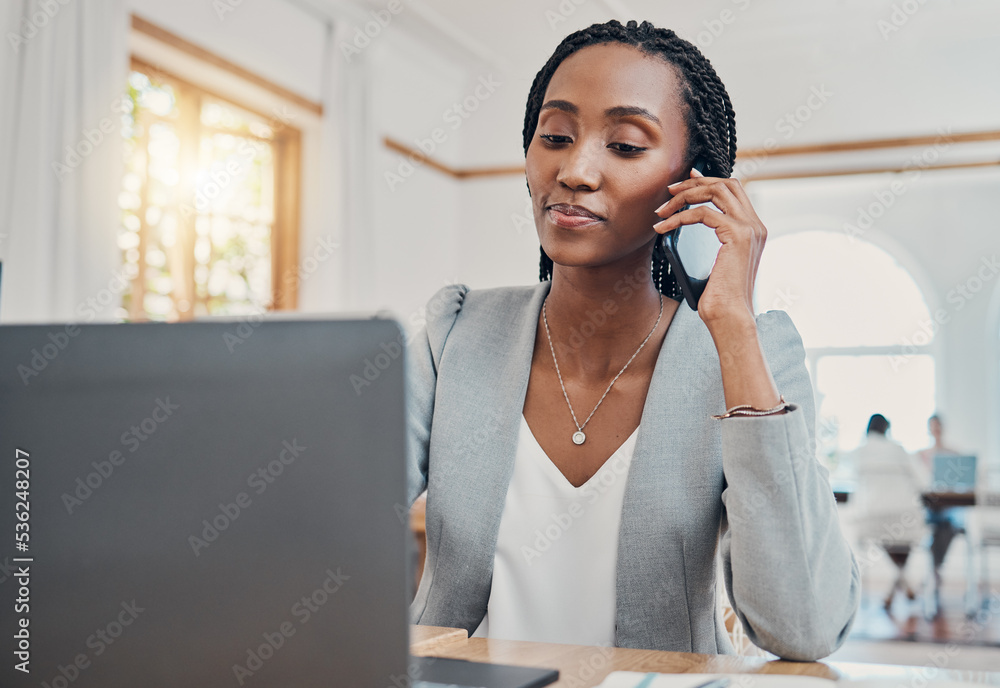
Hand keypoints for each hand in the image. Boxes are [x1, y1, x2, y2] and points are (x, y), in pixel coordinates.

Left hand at [653, 168, 765, 330]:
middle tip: (669, 191)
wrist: (729, 317)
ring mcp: (750, 228)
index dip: (708, 180)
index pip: (734, 190)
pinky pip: (703, 213)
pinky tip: (663, 227)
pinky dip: (680, 217)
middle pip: (726, 184)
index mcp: (753, 230)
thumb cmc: (718, 297)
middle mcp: (756, 225)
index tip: (686, 178)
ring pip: (716, 191)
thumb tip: (689, 221)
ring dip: (685, 196)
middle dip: (695, 183)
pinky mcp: (738, 235)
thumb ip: (712, 239)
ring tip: (662, 210)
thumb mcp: (714, 262)